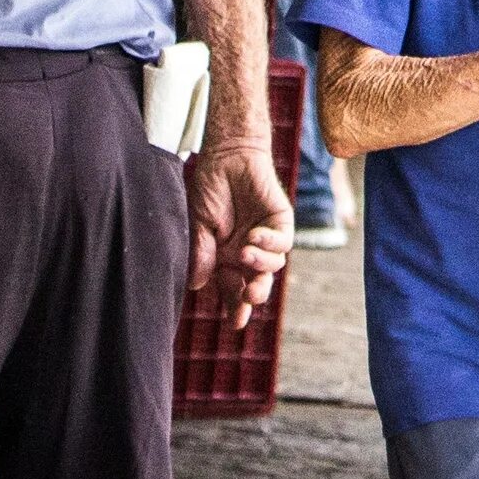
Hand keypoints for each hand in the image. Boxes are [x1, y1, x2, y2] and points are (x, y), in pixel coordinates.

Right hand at [186, 143, 290, 328]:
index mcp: (225, 259)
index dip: (234, 307)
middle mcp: (247, 254)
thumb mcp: (198, 223)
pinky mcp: (280, 224)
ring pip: (271, 268)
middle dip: (253, 295)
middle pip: (255, 284)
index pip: (231, 290)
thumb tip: (196, 285)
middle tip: (248, 297)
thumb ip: (201, 252)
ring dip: (260, 266)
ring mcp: (265, 240)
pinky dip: (269, 244)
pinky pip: (282, 244)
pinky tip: (254, 235)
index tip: (235, 323)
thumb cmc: (210, 189)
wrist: (228, 155)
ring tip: (246, 253)